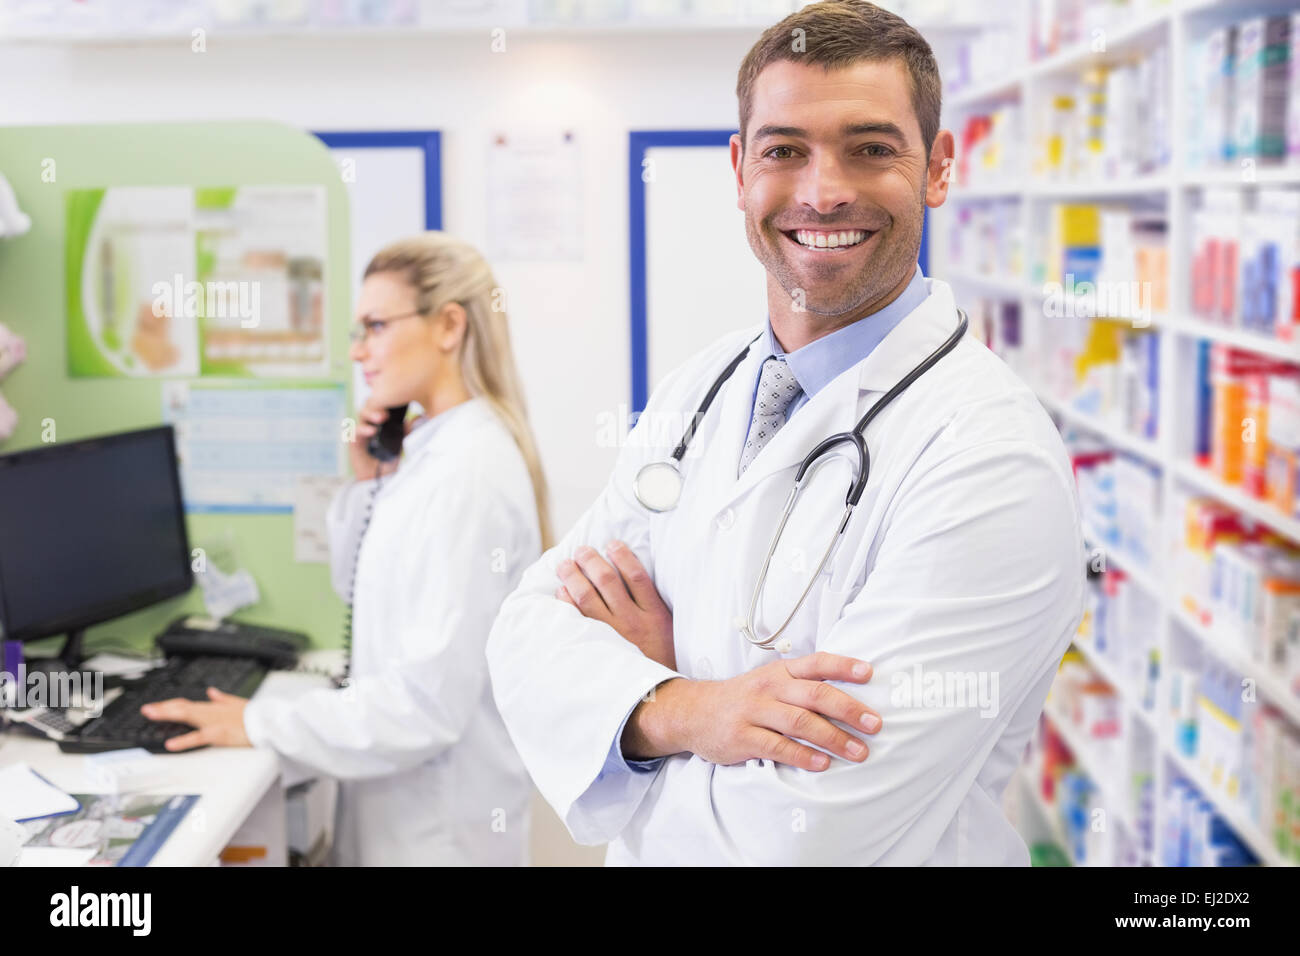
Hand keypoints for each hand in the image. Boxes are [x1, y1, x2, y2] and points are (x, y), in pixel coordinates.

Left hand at [140, 688, 251, 751]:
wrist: (267, 722)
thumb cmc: (254, 715)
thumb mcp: (237, 702)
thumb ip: (222, 698)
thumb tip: (212, 692)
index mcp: (213, 707)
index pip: (186, 704)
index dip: (169, 704)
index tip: (154, 706)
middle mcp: (210, 712)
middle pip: (181, 707)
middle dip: (162, 708)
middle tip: (146, 709)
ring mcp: (213, 722)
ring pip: (186, 715)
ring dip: (167, 714)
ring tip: (151, 715)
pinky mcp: (218, 734)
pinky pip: (198, 737)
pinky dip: (183, 740)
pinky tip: (171, 744)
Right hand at [348, 395, 404, 480]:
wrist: (380, 480)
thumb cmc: (390, 460)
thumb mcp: (402, 443)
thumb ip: (408, 431)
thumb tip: (417, 417)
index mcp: (381, 420)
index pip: (381, 403)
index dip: (385, 397)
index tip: (397, 396)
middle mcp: (370, 423)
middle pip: (370, 404)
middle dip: (379, 403)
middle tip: (390, 408)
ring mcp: (361, 432)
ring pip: (362, 414)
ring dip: (371, 414)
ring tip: (381, 418)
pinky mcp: (354, 442)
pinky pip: (355, 432)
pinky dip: (362, 430)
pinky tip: (371, 431)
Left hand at [556, 541, 675, 669]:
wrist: (658, 696)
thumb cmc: (663, 661)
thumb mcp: (669, 631)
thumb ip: (655, 607)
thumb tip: (635, 579)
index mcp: (655, 615)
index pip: (636, 576)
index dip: (623, 556)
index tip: (612, 544)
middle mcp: (632, 622)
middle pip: (607, 581)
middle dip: (591, 561)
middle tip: (581, 550)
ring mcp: (612, 635)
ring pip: (587, 597)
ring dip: (573, 576)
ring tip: (565, 565)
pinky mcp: (597, 647)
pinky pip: (576, 619)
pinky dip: (566, 602)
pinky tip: (560, 591)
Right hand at [624, 653, 880, 770]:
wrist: (693, 712)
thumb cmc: (743, 699)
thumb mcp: (769, 682)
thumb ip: (801, 685)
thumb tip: (850, 696)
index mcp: (779, 671)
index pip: (816, 662)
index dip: (843, 665)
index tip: (870, 673)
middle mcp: (769, 688)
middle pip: (814, 694)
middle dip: (849, 709)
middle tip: (875, 724)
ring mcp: (754, 712)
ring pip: (800, 722)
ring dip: (833, 738)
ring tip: (858, 752)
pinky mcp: (742, 738)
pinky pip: (777, 747)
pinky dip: (802, 756)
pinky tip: (822, 764)